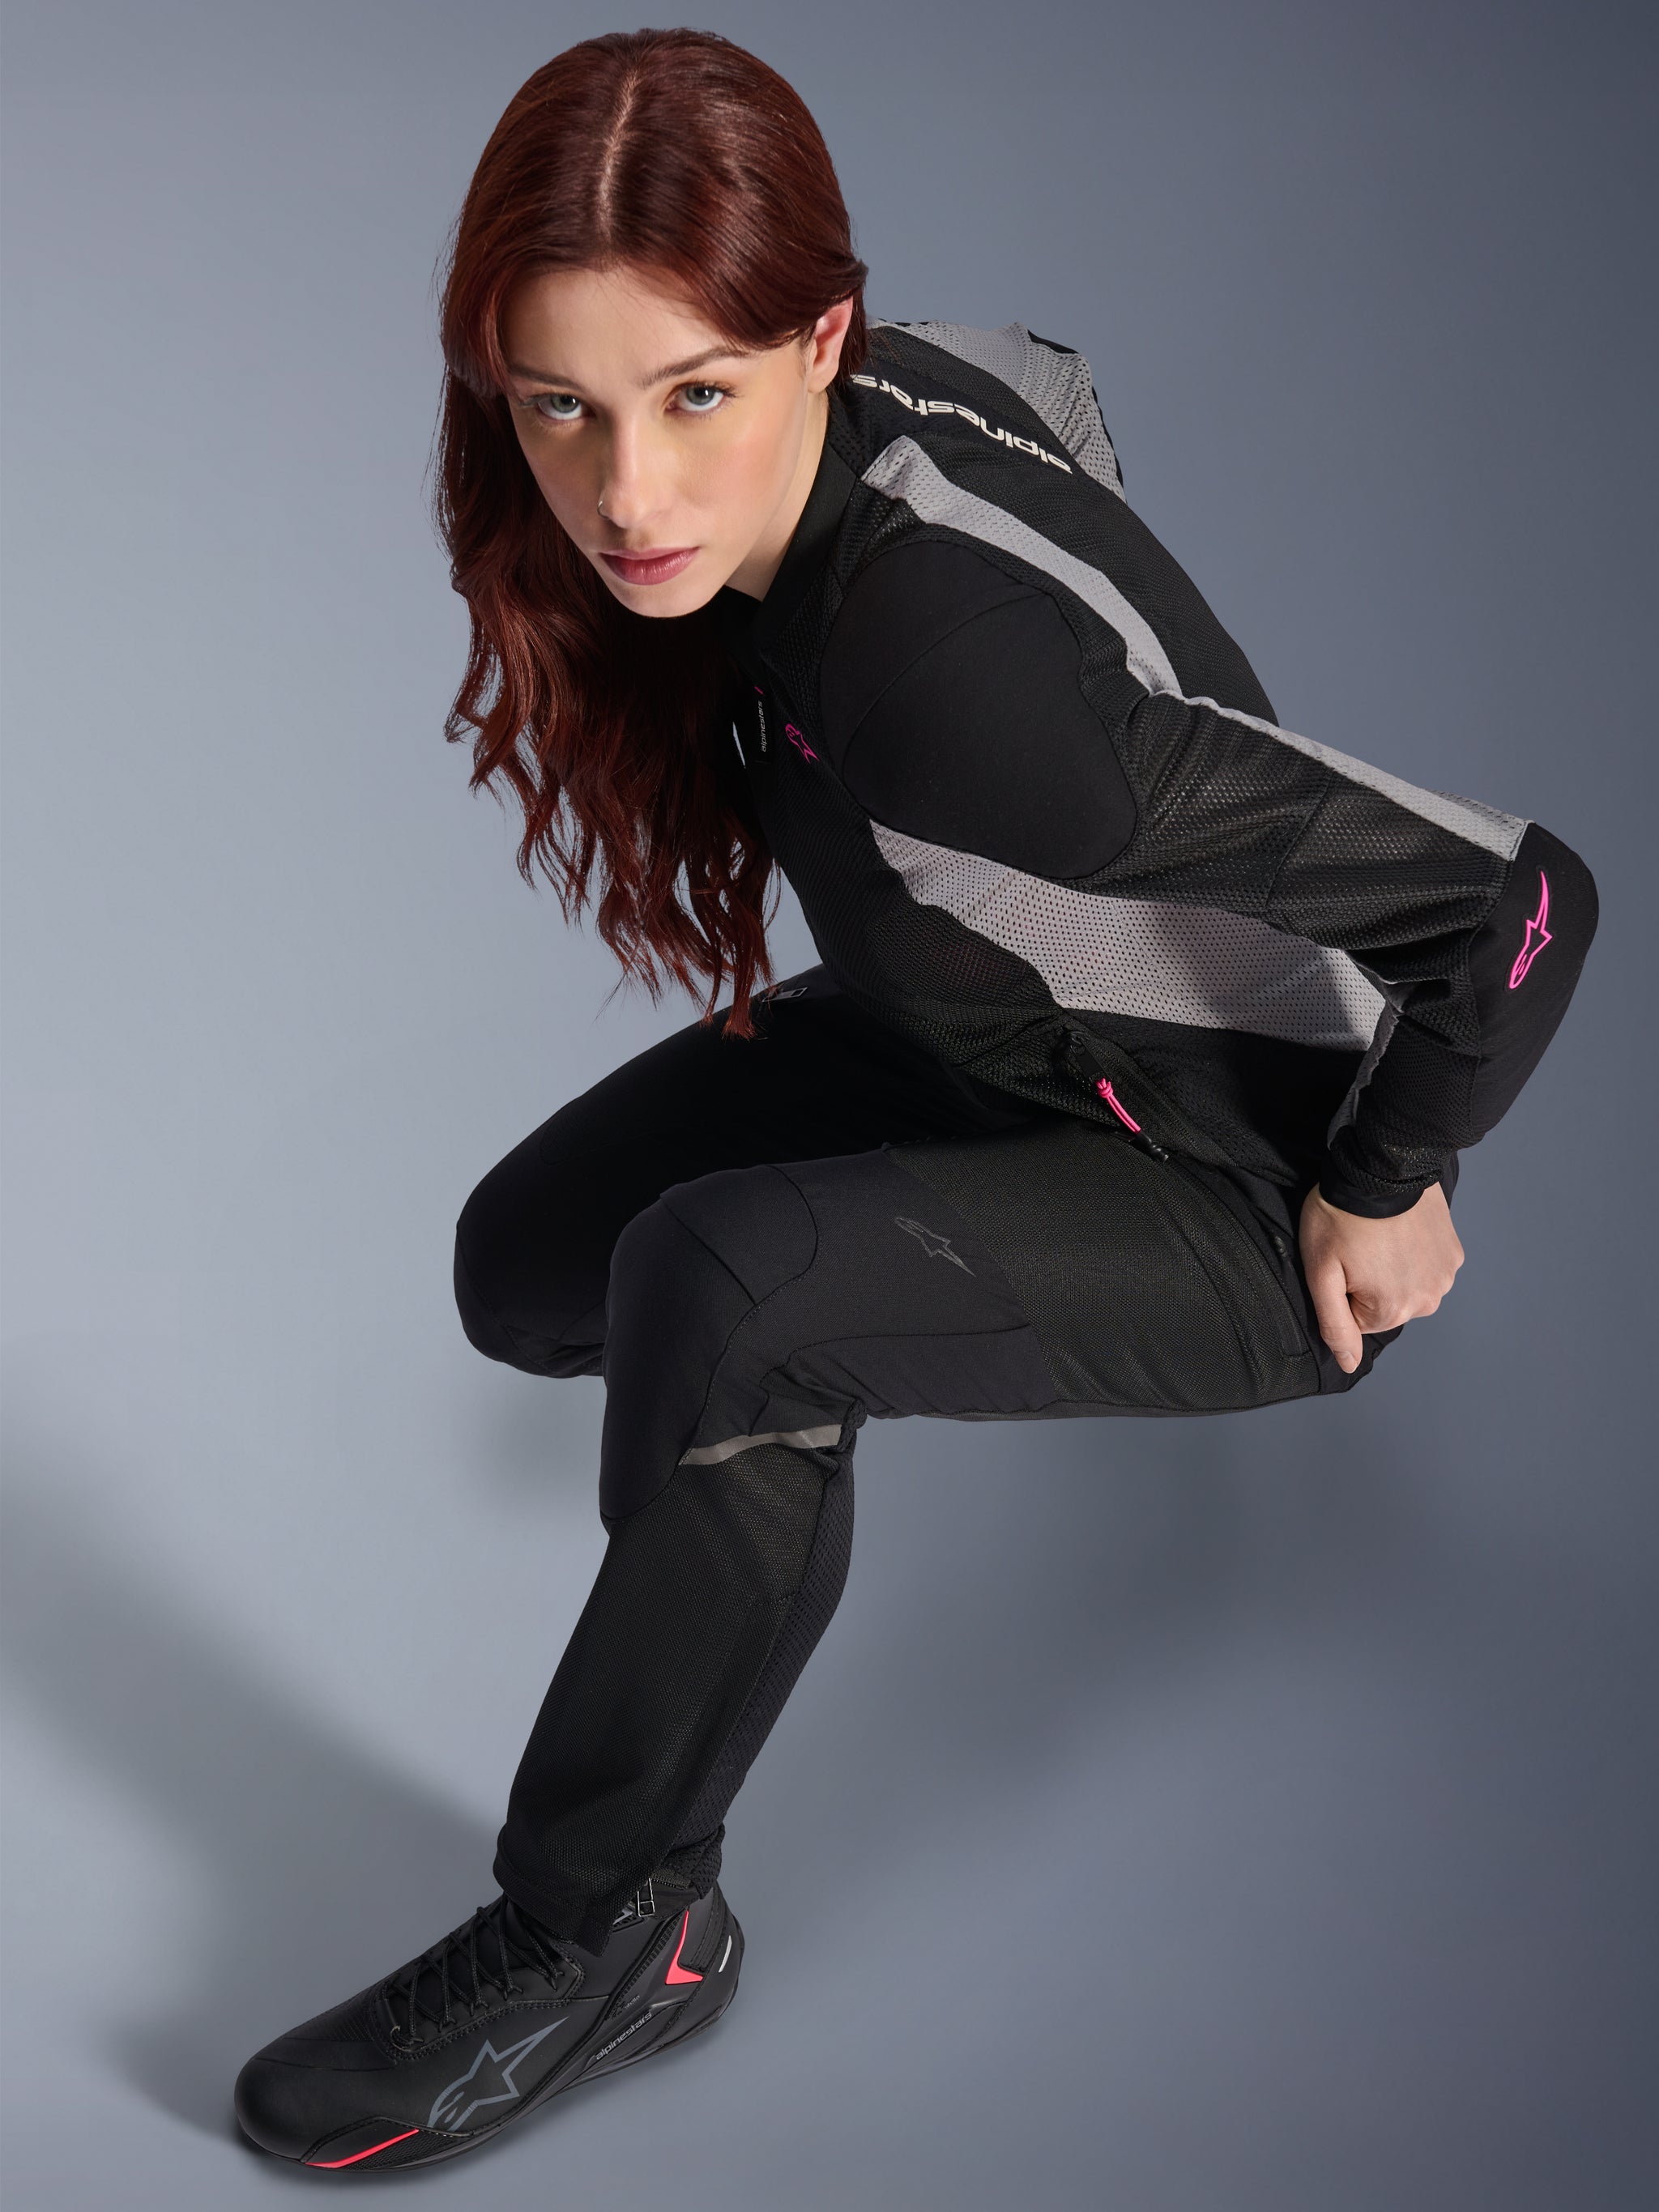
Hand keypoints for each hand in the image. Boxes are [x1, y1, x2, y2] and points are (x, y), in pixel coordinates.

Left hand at [1298, 1182, 1464, 1373]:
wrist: (1381, 1168)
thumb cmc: (1340, 1218)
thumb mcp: (1321, 1273)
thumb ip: (1335, 1325)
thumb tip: (1348, 1364)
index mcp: (1392, 1311)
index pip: (1356, 1320)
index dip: (1343, 1289)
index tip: (1341, 1260)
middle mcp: (1427, 1301)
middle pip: (1385, 1306)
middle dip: (1368, 1281)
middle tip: (1357, 1245)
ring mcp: (1445, 1276)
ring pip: (1407, 1287)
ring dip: (1392, 1268)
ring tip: (1379, 1235)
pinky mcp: (1454, 1252)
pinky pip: (1426, 1266)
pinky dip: (1413, 1252)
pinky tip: (1400, 1229)